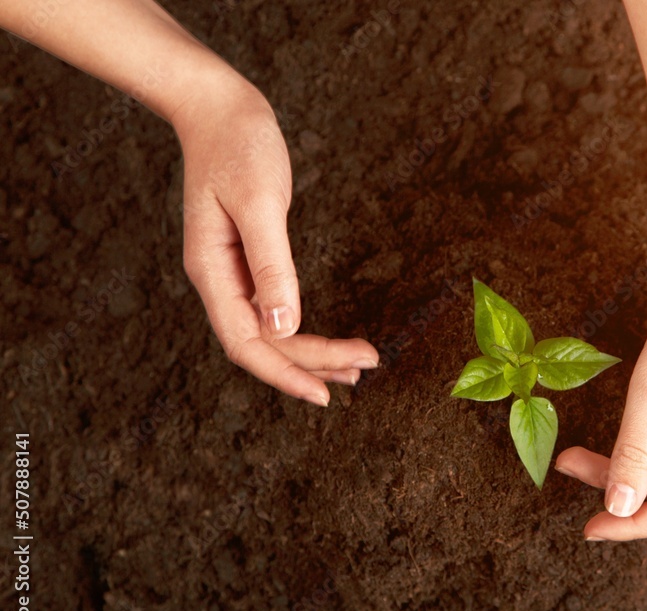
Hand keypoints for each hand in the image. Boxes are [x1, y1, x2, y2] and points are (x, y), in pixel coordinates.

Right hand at [173, 80, 376, 405]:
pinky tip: (328, 338)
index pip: (247, 344)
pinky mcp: (249, 261)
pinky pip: (274, 309)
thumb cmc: (237, 147)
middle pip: (264, 343)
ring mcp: (233, 273)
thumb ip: (271, 266)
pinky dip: (304, 327)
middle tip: (365, 368)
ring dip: (312, 351)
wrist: (220, 110)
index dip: (284, 375)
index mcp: (212, 272)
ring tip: (357, 366)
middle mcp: (220, 281)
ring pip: (271, 331)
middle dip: (313, 362)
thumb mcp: (259, 203)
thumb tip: (284, 327)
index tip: (324, 394)